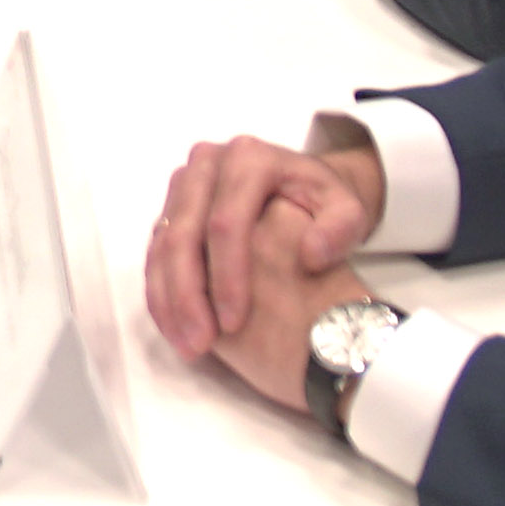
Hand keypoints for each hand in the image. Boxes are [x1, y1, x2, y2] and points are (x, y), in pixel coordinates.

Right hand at [144, 132, 389, 405]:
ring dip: (169, 300)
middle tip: (200, 344)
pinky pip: (156, 253)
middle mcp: (207, 164)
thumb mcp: (348, 208)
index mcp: (248, 159)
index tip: (234, 322)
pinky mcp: (172, 208)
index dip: (226, 276)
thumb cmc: (325, 201)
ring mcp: (184, 185)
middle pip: (182, 233)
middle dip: (188, 295)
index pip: (225, 222)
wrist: (304, 184)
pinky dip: (162, 294)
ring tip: (187, 345)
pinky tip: (176, 330)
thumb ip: (341, 228)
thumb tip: (311, 255)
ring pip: (162, 246)